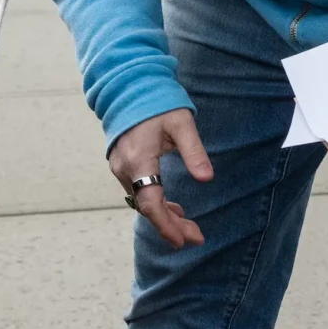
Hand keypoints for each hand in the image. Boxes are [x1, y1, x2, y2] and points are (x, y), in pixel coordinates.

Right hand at [109, 109, 212, 248]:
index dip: (166, 224)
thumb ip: (194, 151)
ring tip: (189, 227)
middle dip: (171, 225)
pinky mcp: (122, 166)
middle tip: (196, 237)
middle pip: (147, 207)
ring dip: (165, 216)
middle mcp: (124, 168)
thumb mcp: (182, 123)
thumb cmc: (157, 103)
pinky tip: (173, 208)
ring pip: (143, 202)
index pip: (150, 203)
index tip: (182, 241)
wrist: (129, 88)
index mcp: (139, 160)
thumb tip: (206, 178)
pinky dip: (156, 204)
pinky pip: (139, 192)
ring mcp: (120, 168)